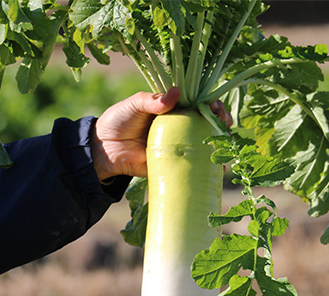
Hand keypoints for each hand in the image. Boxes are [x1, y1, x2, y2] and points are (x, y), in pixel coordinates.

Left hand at [91, 87, 231, 180]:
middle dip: (221, 122)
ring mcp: (178, 147)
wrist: (104, 148)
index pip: (198, 104)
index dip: (212, 104)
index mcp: (173, 110)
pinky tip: (219, 169)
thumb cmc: (119, 120)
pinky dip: (208, 168)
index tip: (215, 106)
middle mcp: (179, 127)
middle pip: (208, 124)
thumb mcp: (134, 104)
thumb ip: (153, 99)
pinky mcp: (172, 165)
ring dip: (220, 145)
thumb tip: (176, 93)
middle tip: (223, 123)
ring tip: (224, 143)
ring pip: (205, 145)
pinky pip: (193, 167)